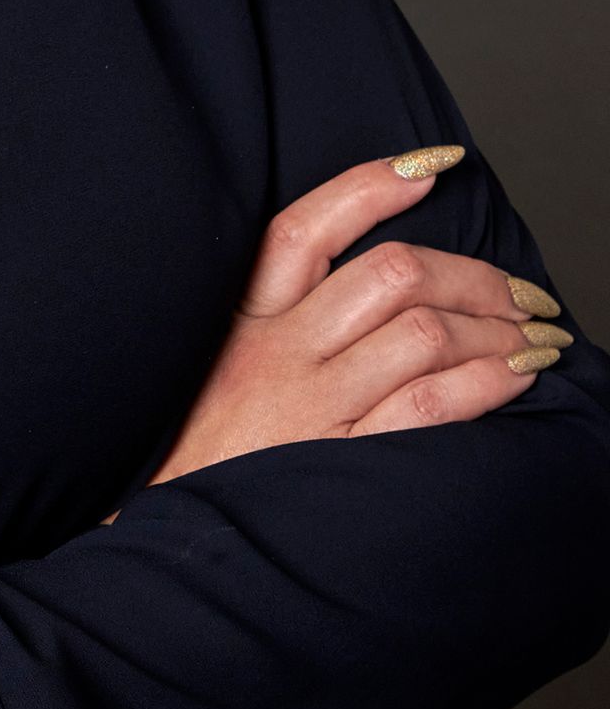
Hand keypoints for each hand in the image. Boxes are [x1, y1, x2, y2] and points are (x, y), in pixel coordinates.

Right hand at [149, 145, 569, 485]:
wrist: (174, 545)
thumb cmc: (201, 449)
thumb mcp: (216, 364)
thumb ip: (277, 319)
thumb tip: (376, 276)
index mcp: (241, 319)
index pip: (305, 228)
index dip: (373, 183)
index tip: (434, 163)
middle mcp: (277, 354)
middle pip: (391, 274)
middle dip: (475, 275)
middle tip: (521, 292)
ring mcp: (312, 408)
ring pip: (423, 334)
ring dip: (498, 329)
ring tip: (534, 337)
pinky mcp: (342, 462)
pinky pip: (431, 407)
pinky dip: (488, 383)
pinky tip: (517, 377)